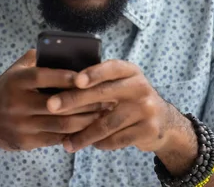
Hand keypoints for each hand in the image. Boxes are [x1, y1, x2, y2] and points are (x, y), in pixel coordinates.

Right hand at [0, 50, 106, 161]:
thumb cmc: (7, 89)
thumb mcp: (15, 70)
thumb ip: (38, 58)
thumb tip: (66, 47)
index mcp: (15, 81)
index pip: (41, 77)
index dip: (63, 77)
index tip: (85, 76)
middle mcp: (17, 104)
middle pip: (57, 104)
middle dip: (85, 102)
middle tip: (106, 96)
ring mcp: (21, 125)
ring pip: (61, 124)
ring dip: (86, 119)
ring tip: (103, 112)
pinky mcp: (26, 142)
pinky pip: (56, 138)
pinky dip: (75, 133)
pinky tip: (90, 126)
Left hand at [45, 59, 176, 153]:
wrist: (162, 121)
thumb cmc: (129, 99)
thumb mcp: (122, 83)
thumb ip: (100, 82)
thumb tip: (59, 83)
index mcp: (130, 71)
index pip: (111, 68)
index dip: (93, 73)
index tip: (75, 80)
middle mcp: (140, 87)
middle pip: (103, 94)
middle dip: (74, 100)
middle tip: (51, 106)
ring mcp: (146, 109)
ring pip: (107, 123)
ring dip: (83, 134)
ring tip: (66, 142)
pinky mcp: (148, 130)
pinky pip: (116, 139)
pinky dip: (99, 144)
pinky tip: (88, 145)